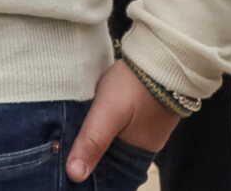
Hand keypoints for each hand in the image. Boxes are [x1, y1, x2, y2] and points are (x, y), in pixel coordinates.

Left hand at [66, 58, 177, 181]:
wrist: (163, 54)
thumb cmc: (135, 84)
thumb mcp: (108, 113)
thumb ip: (92, 142)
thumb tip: (74, 175)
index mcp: (138, 153)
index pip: (109, 171)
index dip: (90, 167)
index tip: (68, 162)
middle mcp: (145, 146)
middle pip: (112, 155)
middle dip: (92, 151)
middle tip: (67, 140)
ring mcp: (148, 127)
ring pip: (117, 138)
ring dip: (100, 134)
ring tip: (76, 126)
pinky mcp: (147, 110)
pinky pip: (123, 123)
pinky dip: (109, 122)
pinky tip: (95, 113)